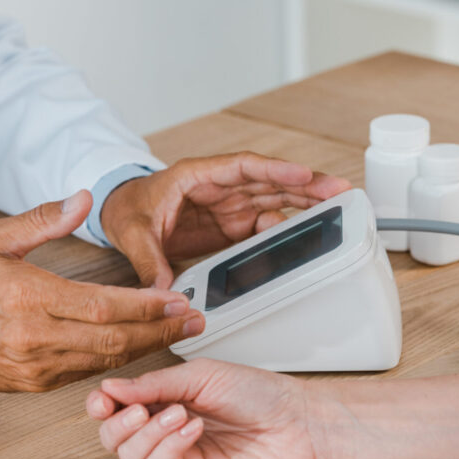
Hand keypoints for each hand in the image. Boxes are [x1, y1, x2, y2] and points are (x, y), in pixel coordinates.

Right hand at [0, 191, 205, 391]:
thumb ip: (43, 219)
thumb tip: (84, 197)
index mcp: (30, 299)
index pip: (103, 306)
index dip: (146, 306)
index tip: (179, 299)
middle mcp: (37, 338)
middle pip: (114, 339)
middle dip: (161, 330)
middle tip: (196, 319)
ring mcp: (37, 366)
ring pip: (106, 361)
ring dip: (148, 348)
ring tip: (181, 333)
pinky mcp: (36, 384)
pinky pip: (87, 373)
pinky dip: (118, 361)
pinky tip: (142, 347)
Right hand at [86, 359, 329, 458]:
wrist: (295, 420)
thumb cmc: (259, 392)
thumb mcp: (203, 374)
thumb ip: (156, 383)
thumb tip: (111, 387)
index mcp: (166, 394)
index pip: (117, 404)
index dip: (101, 404)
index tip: (102, 398)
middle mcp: (166, 423)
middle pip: (114, 435)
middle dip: (117, 423)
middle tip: (139, 410)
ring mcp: (178, 450)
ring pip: (132, 455)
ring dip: (149, 433)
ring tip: (179, 413)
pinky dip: (170, 446)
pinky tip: (192, 429)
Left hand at [99, 152, 350, 287]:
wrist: (120, 211)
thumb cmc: (126, 209)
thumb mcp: (132, 232)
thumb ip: (148, 260)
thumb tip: (162, 290)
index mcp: (198, 176)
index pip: (243, 168)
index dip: (275, 170)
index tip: (303, 175)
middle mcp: (220, 187)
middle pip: (270, 181)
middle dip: (305, 184)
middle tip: (339, 189)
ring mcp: (230, 205)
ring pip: (275, 198)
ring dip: (304, 201)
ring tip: (336, 206)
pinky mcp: (232, 224)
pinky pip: (265, 223)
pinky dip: (286, 228)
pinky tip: (305, 236)